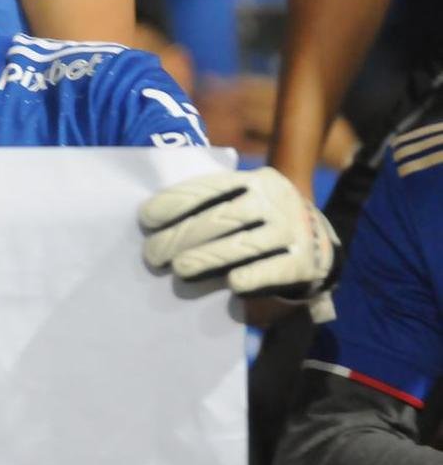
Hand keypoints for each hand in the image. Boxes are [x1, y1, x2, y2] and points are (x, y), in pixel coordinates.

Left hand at [138, 167, 339, 302]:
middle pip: (222, 217)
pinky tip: (233, 284)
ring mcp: (293, 230)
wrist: (318, 241)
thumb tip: (158, 221)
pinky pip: (275, 268)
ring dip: (208, 256)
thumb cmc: (260, 220)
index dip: (176, 201)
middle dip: (182, 235)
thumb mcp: (244, 199)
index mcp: (255, 180)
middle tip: (153, 253)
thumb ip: (212, 202)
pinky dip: (254, 275)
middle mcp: (276, 201)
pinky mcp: (305, 262)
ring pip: (244, 244)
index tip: (146, 218)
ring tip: (180, 268)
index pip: (210, 187)